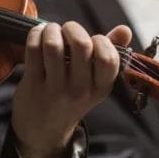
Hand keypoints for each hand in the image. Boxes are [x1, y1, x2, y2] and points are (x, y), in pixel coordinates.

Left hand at [11, 21, 131, 157]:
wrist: (43, 129)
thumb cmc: (72, 97)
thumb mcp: (95, 83)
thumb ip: (110, 54)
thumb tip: (125, 29)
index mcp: (101, 88)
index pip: (108, 59)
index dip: (101, 41)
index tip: (92, 39)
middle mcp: (80, 90)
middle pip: (81, 45)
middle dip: (73, 28)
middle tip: (67, 30)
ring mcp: (55, 89)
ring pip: (53, 45)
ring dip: (51, 29)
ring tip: (51, 31)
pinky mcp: (33, 85)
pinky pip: (33, 50)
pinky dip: (35, 35)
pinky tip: (38, 35)